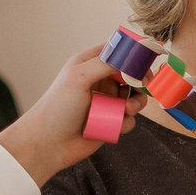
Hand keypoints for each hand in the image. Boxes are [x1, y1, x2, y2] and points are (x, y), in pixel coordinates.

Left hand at [0, 46, 142, 186]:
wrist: (50, 142)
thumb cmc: (58, 107)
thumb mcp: (79, 77)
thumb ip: (104, 64)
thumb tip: (129, 60)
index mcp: (89, 65)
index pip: (116, 52)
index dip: (133, 54)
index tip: (145, 60)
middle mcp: (99, 81)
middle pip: (131, 75)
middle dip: (139, 81)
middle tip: (144, 85)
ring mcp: (106, 102)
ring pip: (133, 98)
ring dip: (135, 103)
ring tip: (127, 109)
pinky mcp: (110, 122)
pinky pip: (128, 119)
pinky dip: (125, 122)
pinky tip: (114, 125)